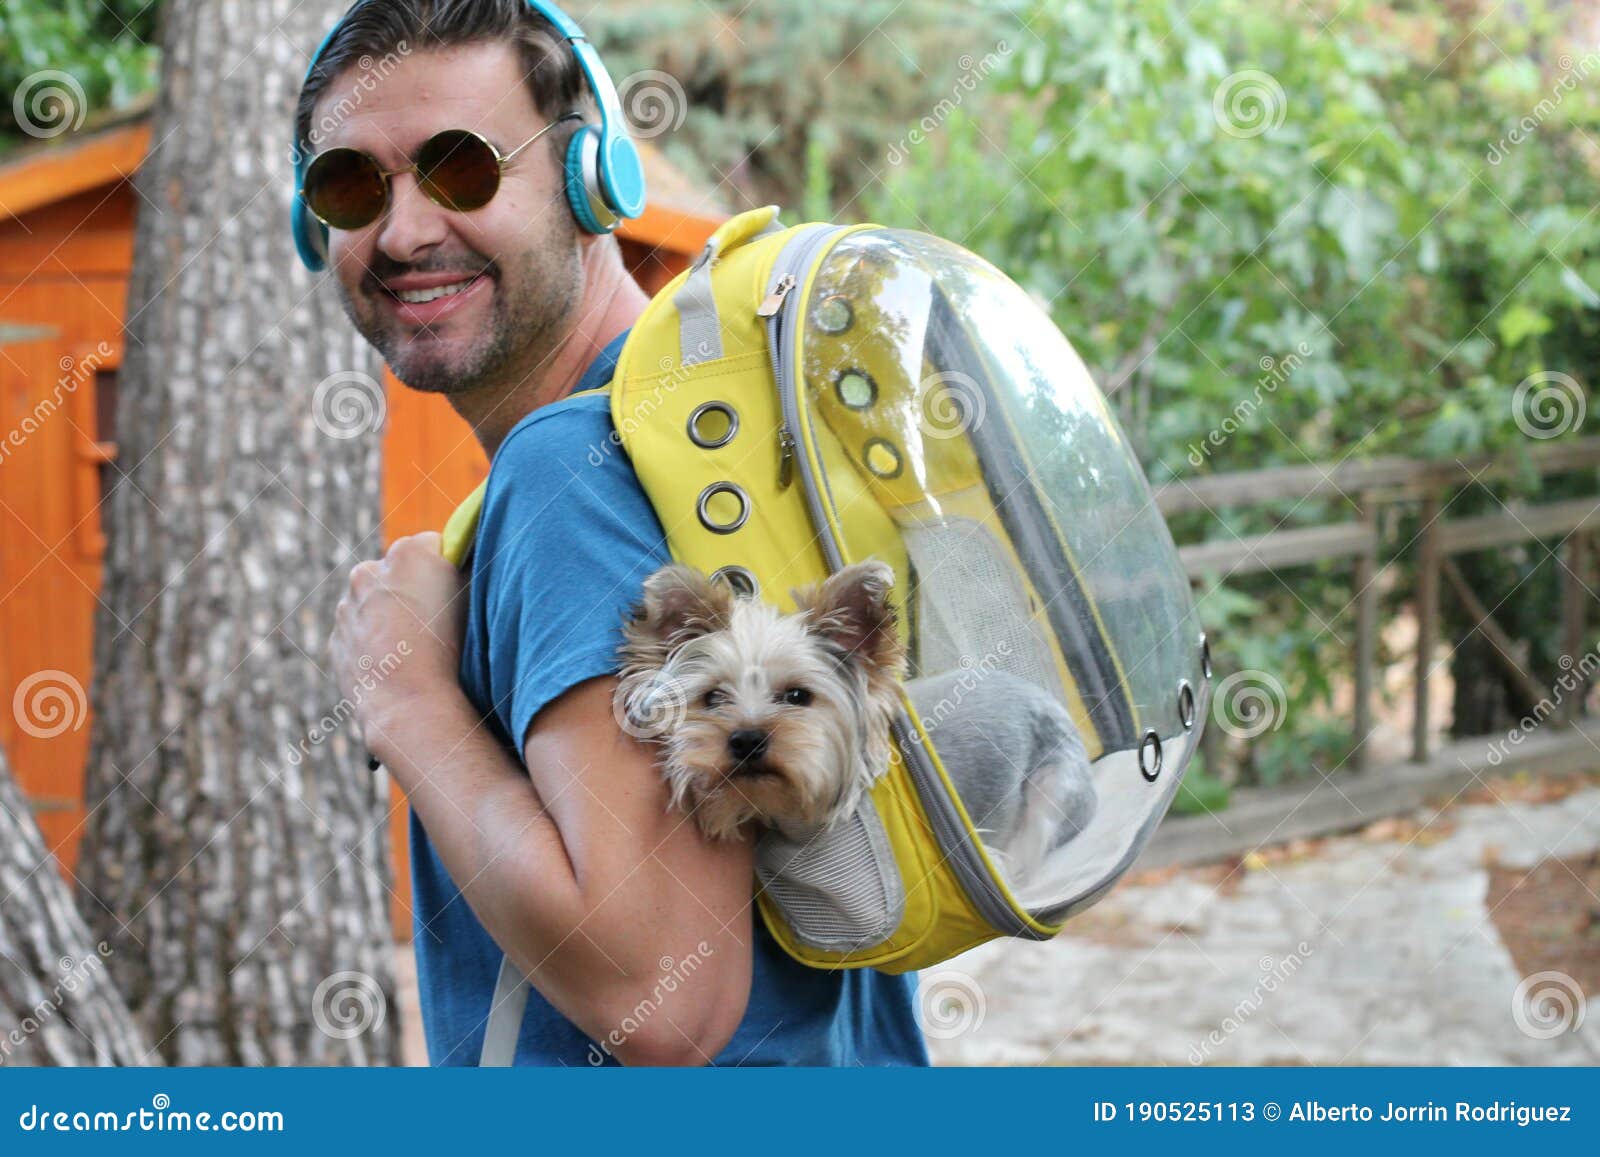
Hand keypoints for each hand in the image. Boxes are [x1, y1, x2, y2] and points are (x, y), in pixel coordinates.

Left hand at [330, 531, 466, 759]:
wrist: (410, 704)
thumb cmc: (451, 650)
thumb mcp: (474, 599)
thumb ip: (465, 570)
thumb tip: (464, 558)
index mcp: (407, 553)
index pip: (432, 544)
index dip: (447, 566)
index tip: (455, 588)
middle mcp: (369, 572)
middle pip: (397, 570)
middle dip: (413, 587)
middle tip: (436, 619)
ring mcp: (347, 606)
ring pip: (374, 601)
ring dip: (391, 613)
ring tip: (416, 646)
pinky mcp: (336, 639)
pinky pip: (358, 631)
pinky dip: (374, 640)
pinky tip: (397, 663)